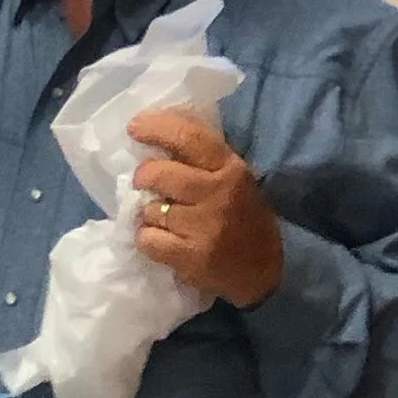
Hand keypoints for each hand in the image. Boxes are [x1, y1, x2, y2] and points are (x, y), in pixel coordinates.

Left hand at [128, 108, 283, 309]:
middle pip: (159, 173)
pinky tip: (163, 241)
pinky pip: (147, 239)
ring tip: (166, 221)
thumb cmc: (243, 217)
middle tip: (145, 183)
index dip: (156, 128)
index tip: (134, 127)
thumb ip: (202, 157)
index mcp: (229, 167)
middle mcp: (218, 192)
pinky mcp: (191, 256)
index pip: (188, 136)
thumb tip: (158, 133)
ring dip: (149, 214)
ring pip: (150, 209)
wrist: (262, 269)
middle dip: (144, 176)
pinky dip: (148, 239)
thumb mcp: (233, 176)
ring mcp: (204, 226)